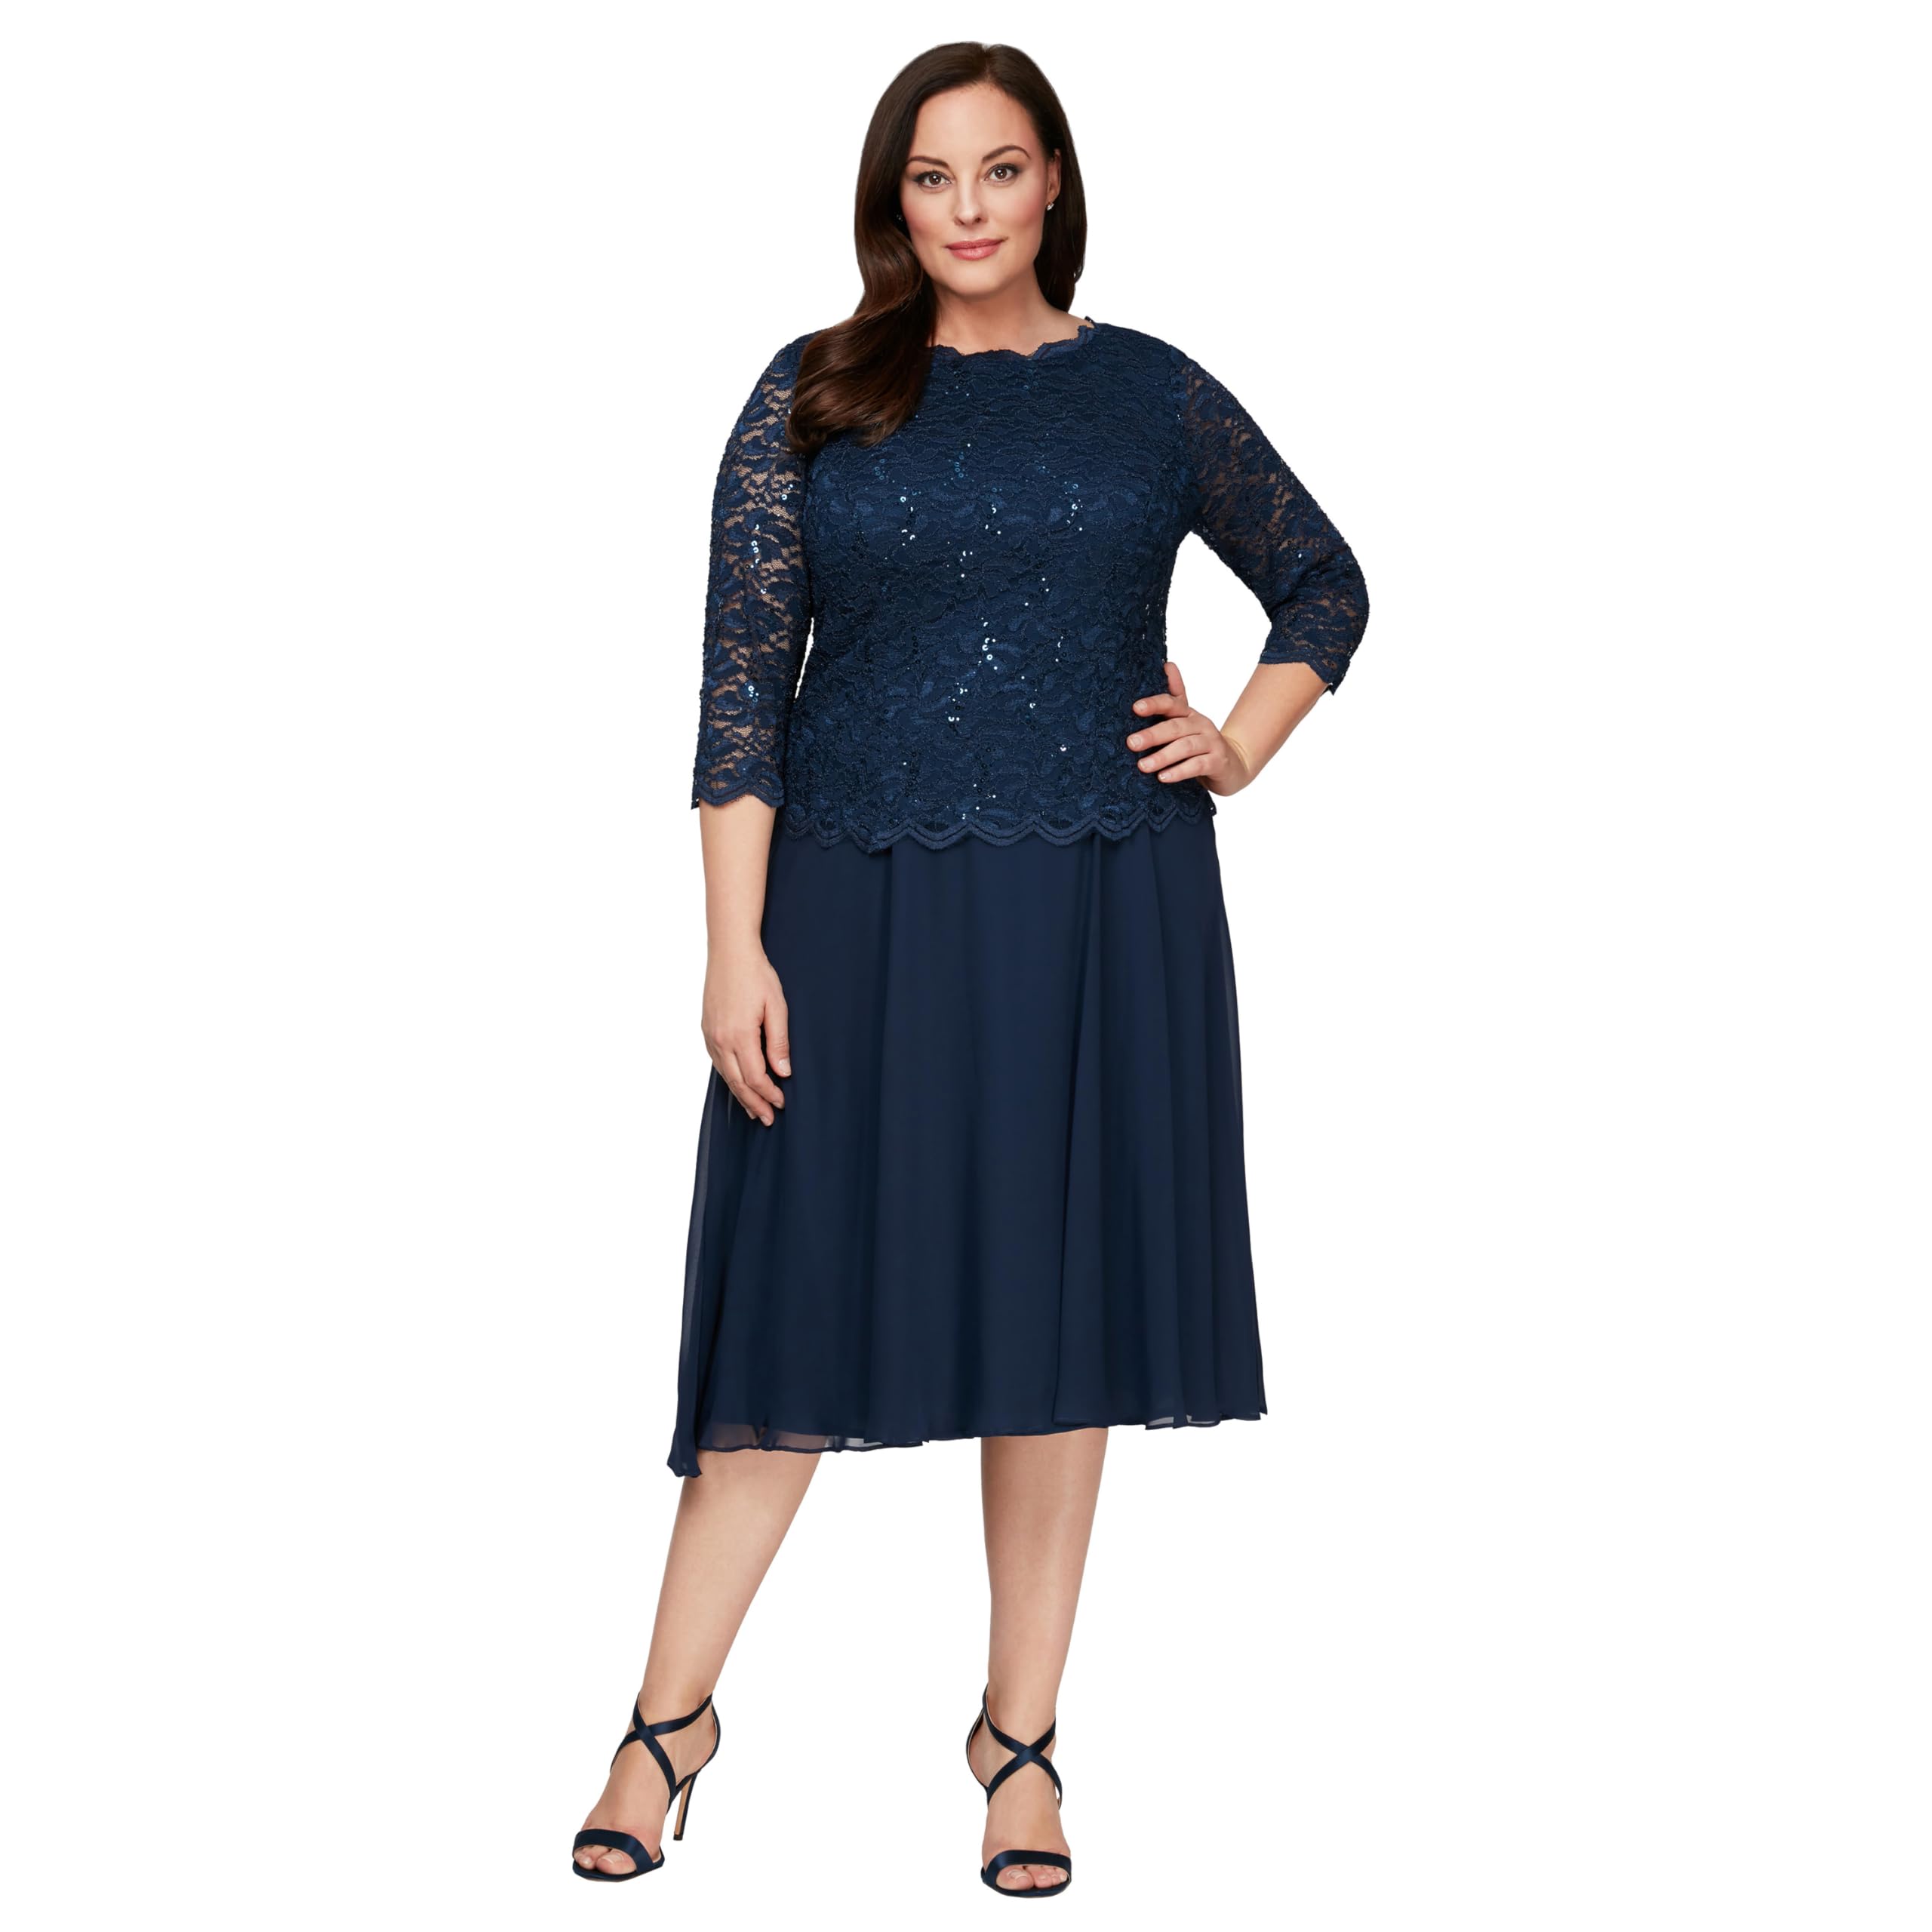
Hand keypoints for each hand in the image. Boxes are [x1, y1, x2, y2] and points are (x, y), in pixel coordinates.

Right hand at [701, 942, 789, 1125]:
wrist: (730, 952)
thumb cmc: (756, 975)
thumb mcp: (777, 1007)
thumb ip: (779, 1042)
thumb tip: (783, 1072)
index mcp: (739, 1035)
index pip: (756, 1077)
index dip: (769, 1094)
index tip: (782, 1103)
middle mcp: (720, 1039)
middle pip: (738, 1082)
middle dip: (754, 1103)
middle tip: (767, 1119)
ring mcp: (710, 1035)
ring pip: (725, 1075)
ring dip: (740, 1094)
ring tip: (754, 1109)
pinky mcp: (706, 1030)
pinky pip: (717, 1062)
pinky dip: (729, 1078)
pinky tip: (738, 1083)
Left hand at [1125, 659, 1255, 796]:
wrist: (1231, 766)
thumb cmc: (1199, 744)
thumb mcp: (1184, 722)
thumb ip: (1173, 699)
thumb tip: (1167, 664)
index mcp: (1188, 713)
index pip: (1172, 703)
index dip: (1154, 704)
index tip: (1135, 708)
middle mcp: (1201, 724)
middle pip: (1175, 726)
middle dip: (1152, 734)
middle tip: (1131, 743)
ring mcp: (1211, 743)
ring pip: (1185, 747)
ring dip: (1163, 756)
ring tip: (1143, 766)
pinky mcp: (1218, 762)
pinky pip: (1197, 766)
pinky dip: (1179, 772)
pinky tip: (1163, 778)